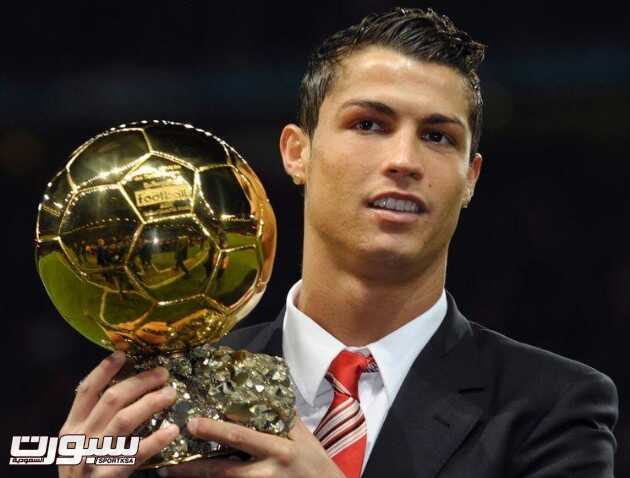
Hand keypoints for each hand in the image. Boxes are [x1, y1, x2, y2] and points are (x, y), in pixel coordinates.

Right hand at [58, 351, 179, 477]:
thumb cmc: (85, 471)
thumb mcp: (79, 444)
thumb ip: (94, 420)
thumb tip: (126, 388)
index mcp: (71, 428)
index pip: (86, 391)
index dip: (104, 370)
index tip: (123, 353)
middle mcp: (80, 439)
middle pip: (111, 400)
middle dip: (140, 382)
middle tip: (163, 373)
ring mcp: (93, 457)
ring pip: (124, 420)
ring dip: (150, 403)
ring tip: (171, 394)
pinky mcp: (108, 475)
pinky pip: (136, 453)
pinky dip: (156, 440)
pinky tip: (173, 430)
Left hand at [157, 417, 343, 477]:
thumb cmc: (315, 460)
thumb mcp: (302, 435)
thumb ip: (281, 416)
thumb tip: (259, 391)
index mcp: (278, 448)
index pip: (242, 437)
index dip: (216, 430)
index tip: (192, 423)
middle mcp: (267, 471)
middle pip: (225, 470)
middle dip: (195, 465)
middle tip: (167, 461)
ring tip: (168, 474)